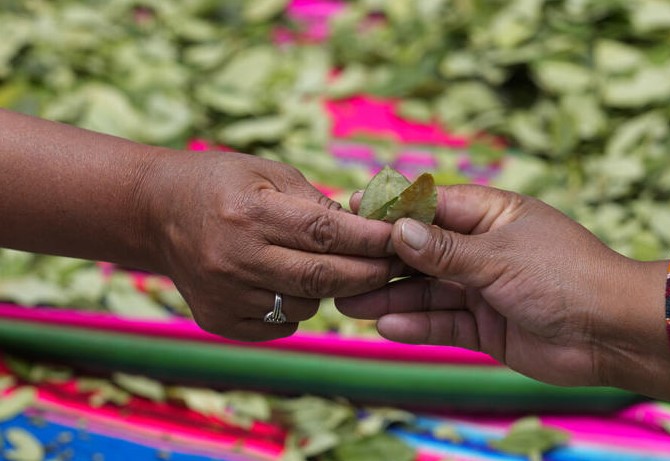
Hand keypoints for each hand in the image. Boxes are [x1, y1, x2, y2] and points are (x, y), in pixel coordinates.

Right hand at [144, 150, 398, 340]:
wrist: (156, 212)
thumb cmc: (221, 183)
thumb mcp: (269, 173)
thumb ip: (317, 202)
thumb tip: (368, 230)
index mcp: (249, 212)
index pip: (324, 232)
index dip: (369, 239)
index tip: (400, 238)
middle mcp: (234, 258)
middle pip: (320, 278)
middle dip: (368, 273)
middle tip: (394, 267)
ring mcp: (223, 295)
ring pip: (304, 306)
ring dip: (328, 290)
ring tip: (327, 266)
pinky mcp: (217, 320)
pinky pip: (280, 325)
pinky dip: (297, 308)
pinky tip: (287, 284)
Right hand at [336, 185, 669, 400]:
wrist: (612, 333)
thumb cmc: (564, 276)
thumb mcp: (499, 257)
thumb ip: (445, 250)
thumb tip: (397, 230)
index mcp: (491, 215)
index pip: (431, 206)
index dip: (391, 210)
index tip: (351, 211)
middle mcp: (482, 249)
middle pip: (421, 252)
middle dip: (383, 261)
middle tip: (341, 267)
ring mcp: (482, 289)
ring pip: (427, 291)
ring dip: (391, 297)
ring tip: (349, 302)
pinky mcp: (485, 326)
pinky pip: (443, 323)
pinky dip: (417, 325)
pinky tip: (387, 327)